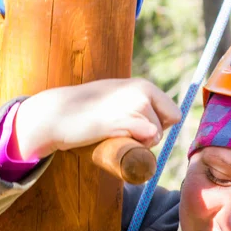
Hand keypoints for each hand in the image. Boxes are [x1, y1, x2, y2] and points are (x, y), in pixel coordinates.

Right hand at [14, 78, 181, 159]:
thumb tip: (154, 130)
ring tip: (114, 133)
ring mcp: (134, 105)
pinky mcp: (124, 120)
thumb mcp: (115, 98)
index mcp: (143, 85)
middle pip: (167, 126)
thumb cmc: (85, 111)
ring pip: (156, 136)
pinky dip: (137, 145)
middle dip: (152, 136)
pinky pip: (148, 138)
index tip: (140, 128)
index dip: (160, 126)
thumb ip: (134, 104)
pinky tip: (115, 136)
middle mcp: (142, 91)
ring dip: (140, 143)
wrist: (57, 113)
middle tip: (124, 133)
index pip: (174, 113)